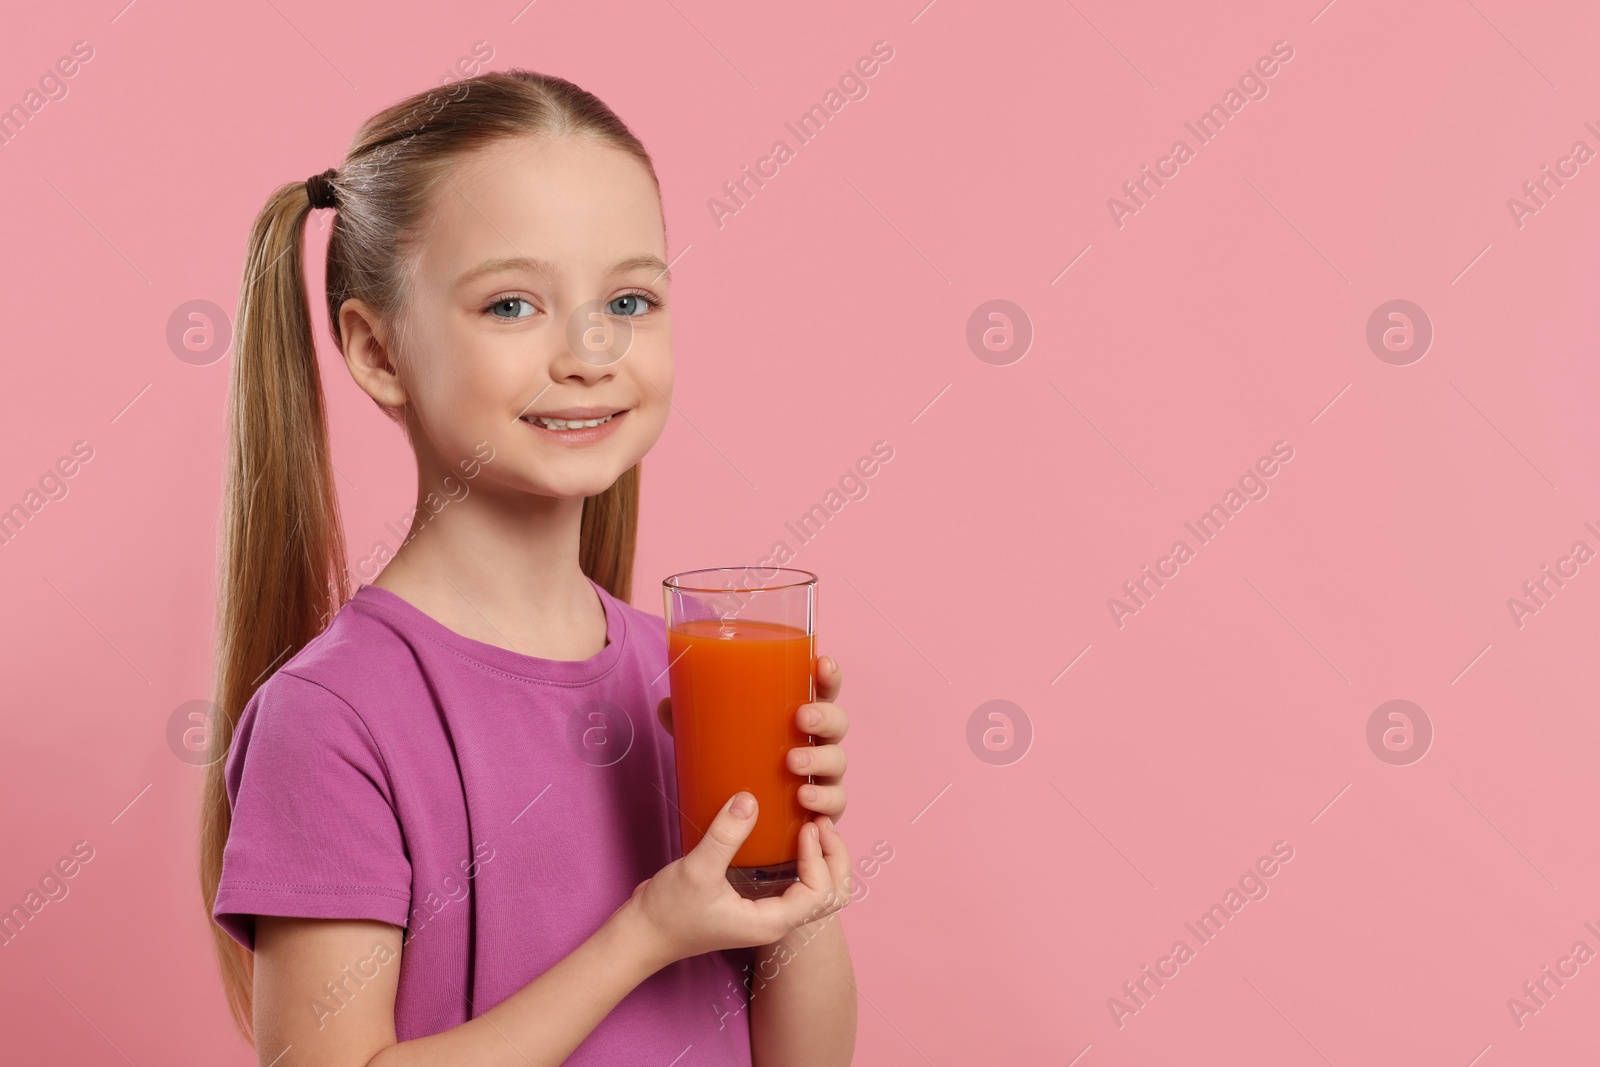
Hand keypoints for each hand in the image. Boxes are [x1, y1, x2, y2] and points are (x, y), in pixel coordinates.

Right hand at [626, 790, 850, 965]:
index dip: (818, 857)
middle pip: (830, 896)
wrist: (642, 932)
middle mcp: (776, 920)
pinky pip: (795, 882)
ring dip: (822, 859)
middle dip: (833, 859)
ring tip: (811, 826)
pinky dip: (803, 860)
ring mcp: (766, 911)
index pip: (819, 892)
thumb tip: (750, 798)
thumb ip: (725, 835)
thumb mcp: (697, 870)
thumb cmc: (668, 912)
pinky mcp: (755, 900)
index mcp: (770, 922)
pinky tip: (790, 834)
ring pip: (816, 891)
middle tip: (820, 823)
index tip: (804, 827)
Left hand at [655, 653, 851, 825]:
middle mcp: (817, 745)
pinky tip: (805, 800)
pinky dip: (826, 801)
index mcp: (800, 719)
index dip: (829, 676)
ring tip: (793, 762)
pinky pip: (835, 807)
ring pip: (838, 763)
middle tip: (800, 717)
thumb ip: (691, 724)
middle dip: (825, 716)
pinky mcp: (820, 813)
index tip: (821, 663)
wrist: (743, 834)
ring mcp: (822, 779)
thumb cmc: (738, 772)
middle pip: (838, 723)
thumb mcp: (712, 745)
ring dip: (821, 758)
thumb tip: (667, 705)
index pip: (823, 691)